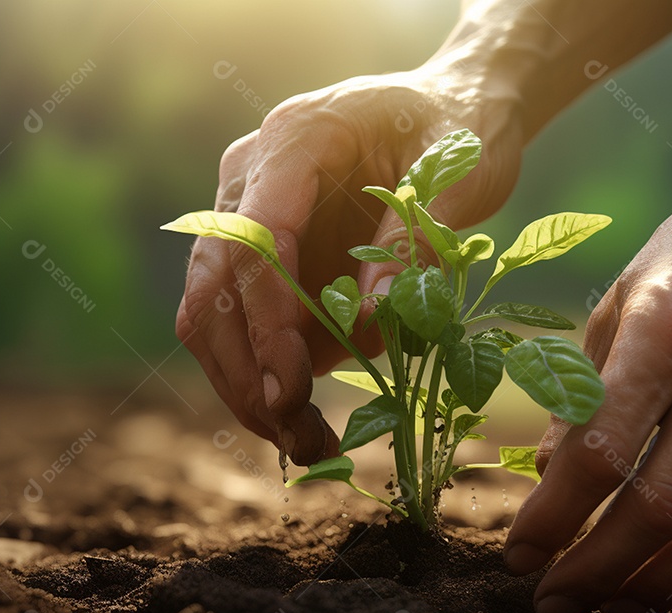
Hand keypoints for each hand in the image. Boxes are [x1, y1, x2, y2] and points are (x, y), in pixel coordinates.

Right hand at [177, 68, 521, 463]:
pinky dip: (267, 379)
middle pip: (214, 282)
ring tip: (305, 445)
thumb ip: (413, 241)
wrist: (456, 107)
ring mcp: (253, 219)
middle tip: (295, 433)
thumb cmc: (460, 127)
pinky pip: (246, 326)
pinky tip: (308, 424)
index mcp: (296, 140)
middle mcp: (253, 178)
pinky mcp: (271, 261)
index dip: (267, 314)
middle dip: (247, 367)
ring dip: (247, 386)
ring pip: (211, 313)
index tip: (293, 382)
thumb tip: (369, 323)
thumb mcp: (457, 170)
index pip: (255, 234)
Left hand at [504, 142, 671, 612]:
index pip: (600, 452)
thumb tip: (550, 474)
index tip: (517, 556)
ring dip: (659, 588)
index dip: (552, 518)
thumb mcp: (622, 292)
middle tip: (552, 605)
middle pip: (660, 509)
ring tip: (610, 611)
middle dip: (594, 572)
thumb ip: (585, 384)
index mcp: (664, 331)